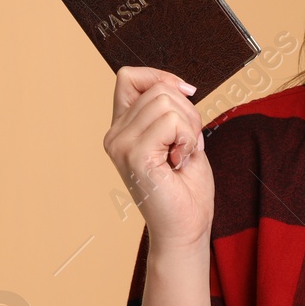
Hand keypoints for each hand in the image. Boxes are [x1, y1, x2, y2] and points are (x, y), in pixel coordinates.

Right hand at [103, 66, 211, 249]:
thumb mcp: (178, 137)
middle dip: (188, 112)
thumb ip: (169, 110)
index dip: (161, 77)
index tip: (186, 93)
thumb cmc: (185, 189)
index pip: (129, 77)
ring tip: (183, 154)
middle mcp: (115, 135)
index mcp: (122, 128)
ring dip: (189, 127)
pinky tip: (181, 161)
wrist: (186, 228)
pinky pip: (172, 121)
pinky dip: (188, 138)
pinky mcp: (135, 155)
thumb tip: (178, 85)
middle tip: (187, 145)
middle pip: (158, 89)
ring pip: (166, 101)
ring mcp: (121, 145)